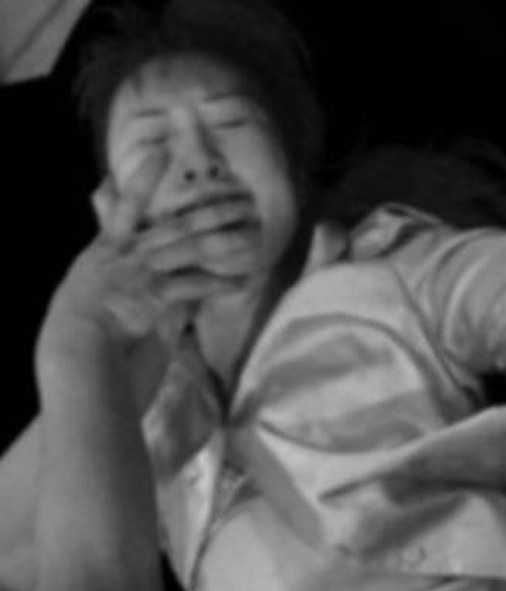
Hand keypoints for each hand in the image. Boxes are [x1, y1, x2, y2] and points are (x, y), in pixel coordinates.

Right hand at [36, 153, 241, 407]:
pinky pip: (196, 284)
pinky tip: (244, 280)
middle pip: (177, 222)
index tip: (162, 153)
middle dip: (212, 209)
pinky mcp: (157, 293)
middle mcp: (129, 252)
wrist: (74, 343)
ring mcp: (145, 270)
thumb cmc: (73, 324)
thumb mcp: (80, 285)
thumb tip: (104, 247)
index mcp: (107, 247)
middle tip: (242, 197)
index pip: (127, 203)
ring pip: (192, 245)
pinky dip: (221, 283)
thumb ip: (98, 261)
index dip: (144, 177)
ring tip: (254, 232)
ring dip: (226, 238)